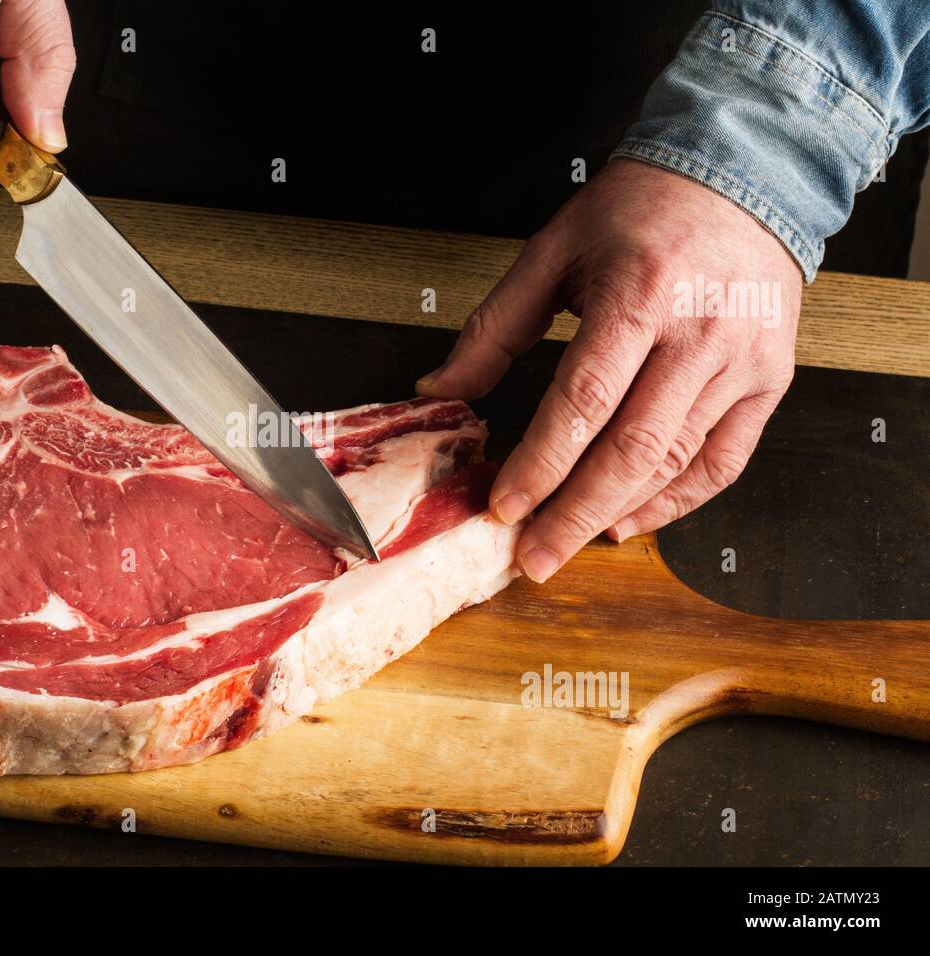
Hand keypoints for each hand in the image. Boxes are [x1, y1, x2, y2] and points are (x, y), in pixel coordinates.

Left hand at [418, 158, 799, 582]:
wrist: (742, 176)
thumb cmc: (640, 209)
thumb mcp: (553, 251)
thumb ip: (495, 328)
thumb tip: (439, 390)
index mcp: (639, 293)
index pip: (584, 399)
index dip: (542, 462)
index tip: (504, 507)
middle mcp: (699, 332)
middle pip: (633, 447)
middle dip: (575, 513)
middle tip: (533, 558)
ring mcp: (743, 361)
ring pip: (676, 462)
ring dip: (617, 513)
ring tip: (566, 542)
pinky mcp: (771, 380)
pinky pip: (724, 462)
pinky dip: (676, 503)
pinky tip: (628, 520)